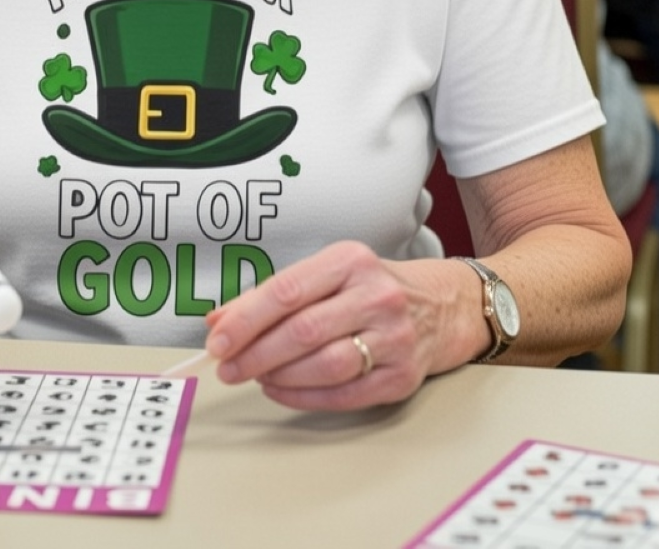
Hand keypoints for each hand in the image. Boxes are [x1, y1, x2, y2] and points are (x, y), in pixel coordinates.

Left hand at [202, 242, 447, 410]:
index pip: (287, 290)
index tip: (218, 339)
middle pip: (302, 330)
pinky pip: (344, 394)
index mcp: (350, 261)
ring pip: (324, 365)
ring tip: (254, 376)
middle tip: (227, 366)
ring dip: (278, 376)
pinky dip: (303, 397)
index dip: (246, 319)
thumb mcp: (325, 274)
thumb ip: (271, 295)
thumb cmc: (371, 289)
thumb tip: (219, 320)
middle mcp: (375, 295)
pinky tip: (280, 390)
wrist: (440, 306)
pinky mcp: (402, 376)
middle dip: (255, 353)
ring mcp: (393, 337)